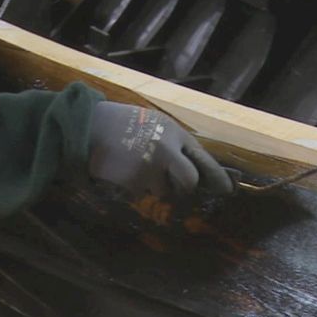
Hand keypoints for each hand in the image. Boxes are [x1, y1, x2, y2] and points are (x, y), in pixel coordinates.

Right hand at [87, 101, 232, 197]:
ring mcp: (151, 167)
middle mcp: (167, 150)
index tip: (227, 190)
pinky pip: (143, 192)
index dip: (216, 176)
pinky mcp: (134, 182)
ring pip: (165, 190)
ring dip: (155, 186)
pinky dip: (136, 186)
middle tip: (173, 184)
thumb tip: (195, 170)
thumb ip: (174, 143)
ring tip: (137, 167)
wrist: (89, 127)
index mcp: (175, 133)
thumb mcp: (155, 124)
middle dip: (183, 187)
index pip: (203, 158)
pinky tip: (125, 171)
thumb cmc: (123, 124)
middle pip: (189, 181)